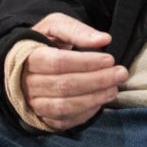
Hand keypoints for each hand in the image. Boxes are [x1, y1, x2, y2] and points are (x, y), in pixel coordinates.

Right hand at [24, 13, 126, 130]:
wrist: (25, 64)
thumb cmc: (44, 42)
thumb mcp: (56, 26)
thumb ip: (77, 30)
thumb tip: (104, 40)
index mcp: (28, 57)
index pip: (57, 62)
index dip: (86, 63)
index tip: (110, 59)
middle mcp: (26, 83)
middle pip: (64, 85)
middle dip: (97, 80)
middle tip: (121, 73)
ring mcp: (32, 103)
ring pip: (63, 106)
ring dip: (93, 99)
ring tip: (114, 89)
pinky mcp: (41, 118)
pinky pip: (63, 121)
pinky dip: (85, 113)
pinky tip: (100, 102)